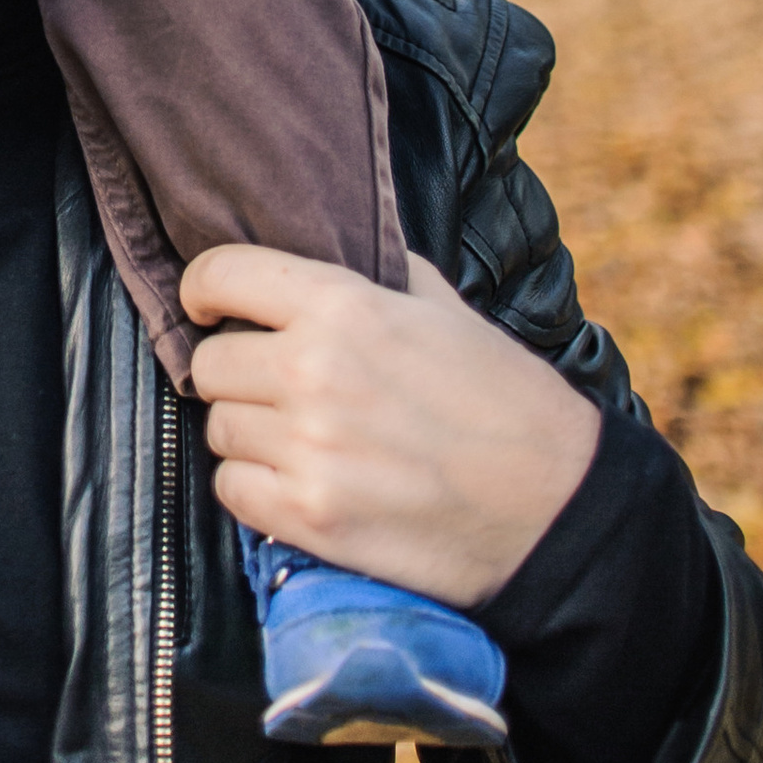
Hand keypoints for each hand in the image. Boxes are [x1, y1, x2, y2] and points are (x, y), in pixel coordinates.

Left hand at [181, 246, 600, 610]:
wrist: (556, 508)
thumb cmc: (506, 401)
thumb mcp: (446, 308)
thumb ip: (376, 273)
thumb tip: (326, 244)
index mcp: (345, 306)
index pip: (221, 275)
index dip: (206, 289)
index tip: (211, 306)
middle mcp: (314, 371)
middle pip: (210, 362)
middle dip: (236, 372)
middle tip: (275, 386)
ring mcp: (309, 448)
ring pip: (219, 428)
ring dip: (249, 433)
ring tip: (299, 438)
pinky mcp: (311, 517)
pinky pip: (232, 490)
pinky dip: (254, 488)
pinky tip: (297, 481)